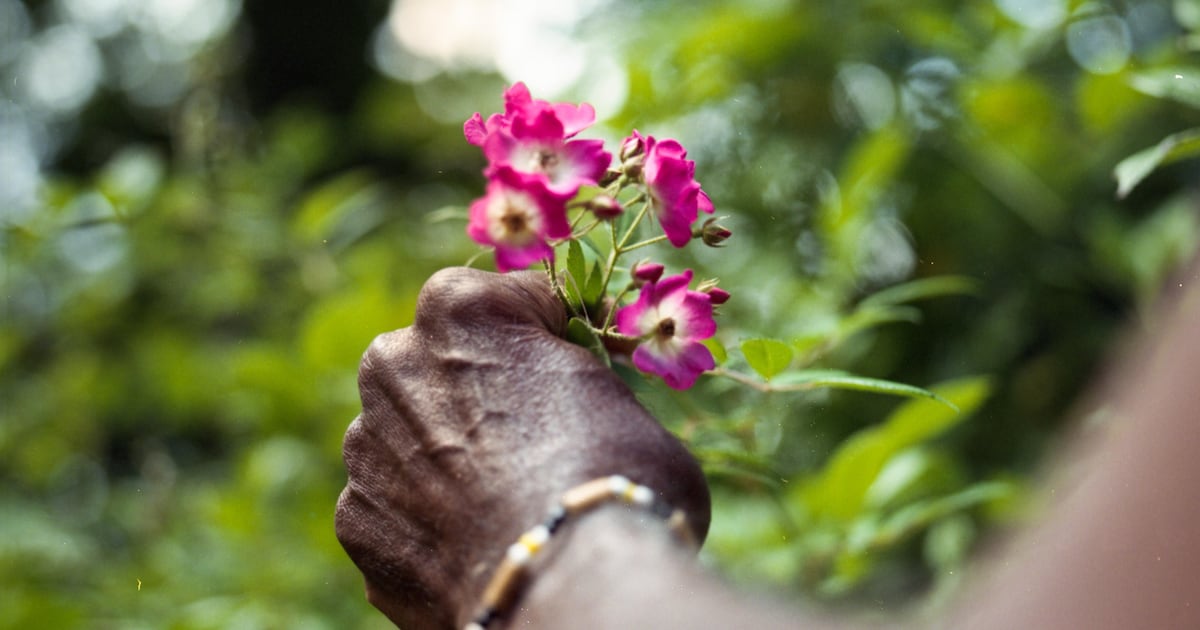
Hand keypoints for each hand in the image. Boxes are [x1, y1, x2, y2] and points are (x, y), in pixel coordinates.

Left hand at [334, 267, 710, 629]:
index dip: (549, 333)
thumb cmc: (615, 473)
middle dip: (478, 390)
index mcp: (458, 308)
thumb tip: (565, 394)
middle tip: (534, 436)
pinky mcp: (357, 521)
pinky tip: (475, 541)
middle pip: (440, 364)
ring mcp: (366, 446)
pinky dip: (427, 519)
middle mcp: (393, 363)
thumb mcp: (611, 389)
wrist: (574, 582)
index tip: (573, 361)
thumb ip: (567, 374)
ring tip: (503, 499)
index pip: (509, 302)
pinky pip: (396, 506)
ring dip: (446, 455)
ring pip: (409, 436)